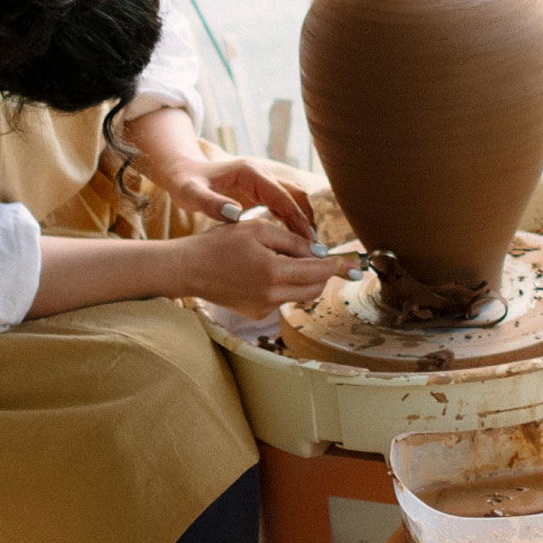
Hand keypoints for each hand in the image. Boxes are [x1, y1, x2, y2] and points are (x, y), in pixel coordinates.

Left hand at [156, 155, 318, 240]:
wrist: (183, 174)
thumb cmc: (186, 184)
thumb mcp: (192, 194)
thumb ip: (210, 203)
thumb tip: (235, 214)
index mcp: (250, 173)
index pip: (282, 195)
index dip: (297, 218)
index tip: (308, 240)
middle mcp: (261, 174)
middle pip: (295, 194)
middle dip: (306, 220)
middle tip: (313, 248)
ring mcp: (263, 181)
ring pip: (294, 199)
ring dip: (303, 220)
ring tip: (307, 248)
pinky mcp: (261, 190)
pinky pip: (284, 204)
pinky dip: (292, 221)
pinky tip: (293, 243)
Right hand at [170, 218, 353, 319]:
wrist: (188, 269)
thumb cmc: (219, 243)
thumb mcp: (257, 229)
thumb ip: (291, 240)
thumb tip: (318, 251)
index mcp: (274, 272)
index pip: (318, 270)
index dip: (338, 265)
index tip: (354, 264)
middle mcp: (271, 295)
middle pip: (314, 288)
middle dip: (323, 274)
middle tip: (326, 260)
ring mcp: (263, 308)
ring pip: (298, 295)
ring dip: (302, 279)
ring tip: (285, 259)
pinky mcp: (255, 313)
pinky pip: (280, 299)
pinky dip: (283, 286)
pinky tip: (264, 271)